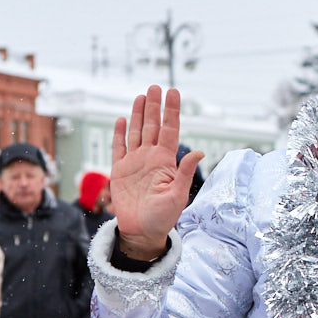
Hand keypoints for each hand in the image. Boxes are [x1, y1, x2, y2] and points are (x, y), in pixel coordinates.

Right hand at [110, 86, 203, 258]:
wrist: (141, 231)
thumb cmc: (163, 217)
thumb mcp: (177, 195)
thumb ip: (184, 173)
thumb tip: (199, 152)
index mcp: (166, 162)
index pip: (169, 130)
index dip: (171, 111)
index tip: (174, 92)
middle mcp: (151, 158)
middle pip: (153, 126)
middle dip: (155, 107)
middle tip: (156, 87)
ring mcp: (135, 162)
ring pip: (137, 132)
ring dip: (139, 114)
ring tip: (142, 96)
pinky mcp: (119, 170)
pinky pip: (119, 148)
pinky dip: (120, 134)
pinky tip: (123, 120)